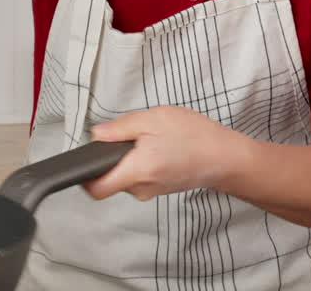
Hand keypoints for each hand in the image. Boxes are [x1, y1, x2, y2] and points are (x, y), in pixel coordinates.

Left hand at [83, 106, 251, 201]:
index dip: (84, 176)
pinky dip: (143, 162)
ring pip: (125, 176)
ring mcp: (151, 191)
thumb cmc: (195, 137)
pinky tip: (160, 147)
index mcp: (137, 171)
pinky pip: (140, 176)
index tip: (89, 157)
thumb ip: (121, 127)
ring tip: (152, 139)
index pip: (96, 189)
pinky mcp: (160, 188)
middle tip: (132, 135)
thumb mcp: (155, 119)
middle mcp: (141, 188)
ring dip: (130, 158)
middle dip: (114, 157)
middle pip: (110, 179)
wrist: (226, 157)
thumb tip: (96, 135)